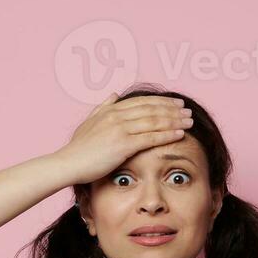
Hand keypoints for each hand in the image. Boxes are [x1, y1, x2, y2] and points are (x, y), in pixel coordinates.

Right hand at [53, 93, 194, 183]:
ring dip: (174, 120)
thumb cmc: (77, 149)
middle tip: (187, 110)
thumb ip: (102, 107)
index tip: (175, 102)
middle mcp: (116, 116)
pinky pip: (151, 137)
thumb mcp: (89, 122)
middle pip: (151, 109)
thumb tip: (113, 94)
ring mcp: (120, 129)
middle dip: (172, 109)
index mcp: (110, 110)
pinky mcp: (123, 144)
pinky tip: (180, 134)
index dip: (161, 101)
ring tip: (189, 121)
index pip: (142, 102)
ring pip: (154, 121)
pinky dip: (167, 134)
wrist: (67, 164)